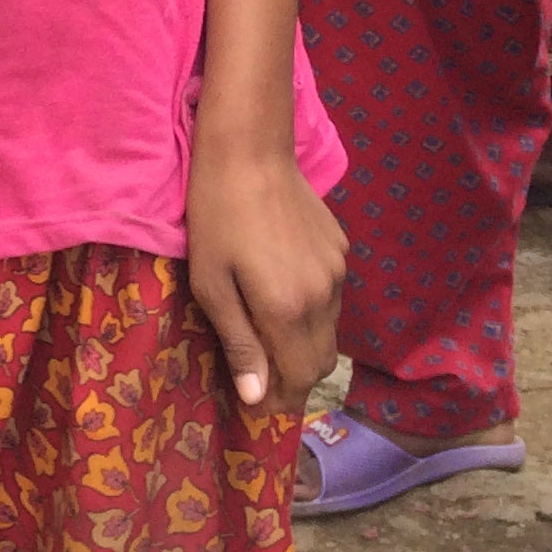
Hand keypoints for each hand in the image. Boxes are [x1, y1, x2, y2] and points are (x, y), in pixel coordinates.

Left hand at [185, 146, 345, 413]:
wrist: (249, 150)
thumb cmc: (215, 216)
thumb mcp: (211, 284)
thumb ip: (239, 343)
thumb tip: (257, 397)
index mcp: (288, 310)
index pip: (297, 379)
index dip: (277, 398)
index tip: (252, 401)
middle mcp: (324, 297)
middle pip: (319, 363)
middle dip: (291, 378)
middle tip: (257, 375)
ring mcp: (337, 272)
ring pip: (329, 332)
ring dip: (302, 345)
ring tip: (266, 334)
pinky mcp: (340, 249)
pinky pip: (331, 298)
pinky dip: (311, 311)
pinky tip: (281, 290)